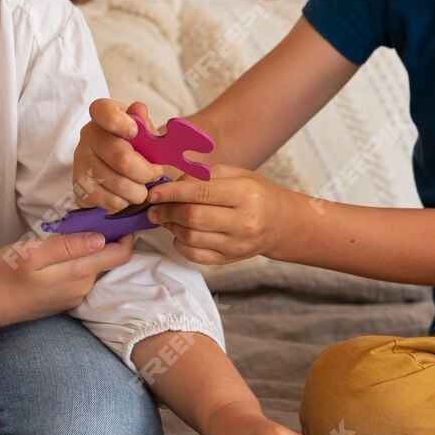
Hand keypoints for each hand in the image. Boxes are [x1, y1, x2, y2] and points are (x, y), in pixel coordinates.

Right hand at [0, 231, 134, 329]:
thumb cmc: (5, 274)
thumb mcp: (33, 252)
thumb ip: (68, 246)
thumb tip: (101, 239)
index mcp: (78, 274)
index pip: (120, 255)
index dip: (125, 235)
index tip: (119, 217)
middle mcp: (82, 288)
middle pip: (107, 260)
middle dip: (103, 239)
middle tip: (86, 219)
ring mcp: (74, 297)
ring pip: (93, 268)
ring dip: (87, 251)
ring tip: (68, 235)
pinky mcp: (64, 300)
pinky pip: (80, 277)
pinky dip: (77, 263)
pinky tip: (58, 255)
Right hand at [74, 99, 164, 210]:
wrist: (113, 167)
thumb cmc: (135, 145)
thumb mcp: (144, 131)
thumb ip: (145, 124)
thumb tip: (139, 110)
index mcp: (103, 115)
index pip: (103, 111)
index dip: (118, 121)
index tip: (134, 131)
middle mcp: (88, 135)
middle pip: (121, 158)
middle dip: (146, 172)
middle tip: (155, 173)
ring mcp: (81, 160)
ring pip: (119, 184)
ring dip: (139, 191)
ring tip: (142, 188)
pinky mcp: (79, 185)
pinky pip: (110, 200)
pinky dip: (125, 202)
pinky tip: (127, 195)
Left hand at [146, 165, 290, 263]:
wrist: (280, 223)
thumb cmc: (256, 194)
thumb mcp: (238, 174)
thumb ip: (205, 175)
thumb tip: (174, 183)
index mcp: (245, 194)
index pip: (201, 193)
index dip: (171, 192)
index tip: (153, 192)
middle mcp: (243, 221)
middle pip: (193, 217)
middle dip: (166, 210)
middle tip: (154, 206)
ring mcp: (236, 244)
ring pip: (190, 237)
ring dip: (170, 226)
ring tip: (165, 216)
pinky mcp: (228, 260)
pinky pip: (194, 255)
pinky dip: (179, 243)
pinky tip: (179, 232)